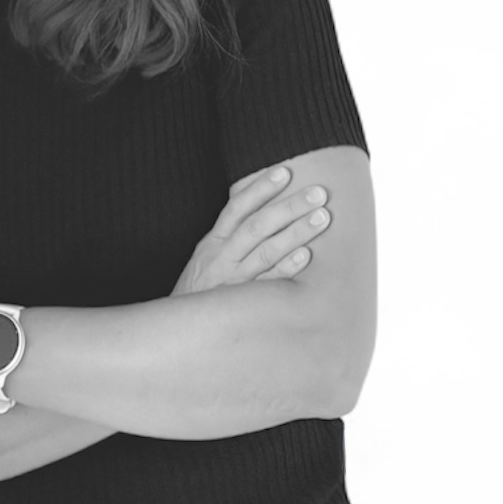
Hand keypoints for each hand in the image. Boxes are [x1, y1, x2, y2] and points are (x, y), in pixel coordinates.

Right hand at [170, 160, 331, 296]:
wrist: (180, 331)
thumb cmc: (200, 289)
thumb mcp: (207, 257)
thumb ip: (230, 235)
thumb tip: (257, 205)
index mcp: (213, 243)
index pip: (237, 208)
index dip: (260, 189)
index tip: (284, 171)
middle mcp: (222, 258)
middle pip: (257, 226)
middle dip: (289, 207)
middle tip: (319, 193)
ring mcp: (234, 282)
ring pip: (266, 252)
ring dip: (296, 233)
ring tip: (322, 217)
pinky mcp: (244, 305)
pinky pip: (268, 284)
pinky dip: (286, 269)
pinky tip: (306, 256)